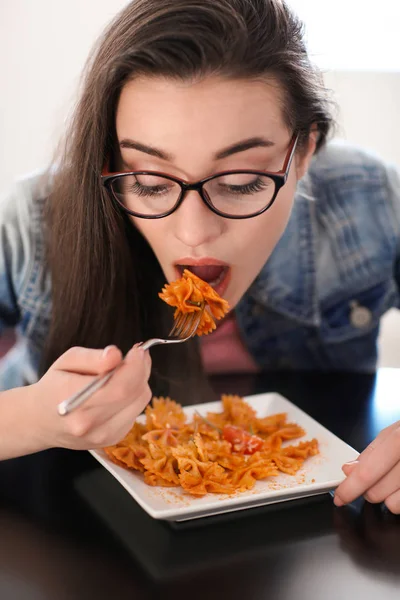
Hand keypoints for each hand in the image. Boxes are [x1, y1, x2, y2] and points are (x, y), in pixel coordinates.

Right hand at [28, 344, 151, 451]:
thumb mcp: (67, 361)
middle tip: (137, 356)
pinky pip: (135, 413)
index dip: (136, 367)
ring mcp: (101, 435)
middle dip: (141, 370)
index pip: (118, 387)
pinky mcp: (111, 440)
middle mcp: (88, 423)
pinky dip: (134, 398)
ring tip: (126, 372)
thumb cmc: (55, 385)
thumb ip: (92, 357)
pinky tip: (120, 391)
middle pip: (133, 394)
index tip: (139, 350)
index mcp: (72, 399)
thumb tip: (116, 355)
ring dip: (140, 383)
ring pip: (139, 402)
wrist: (41, 420)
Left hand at [334, 421, 399, 513]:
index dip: (349, 488)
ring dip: (389, 497)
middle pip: (377, 491)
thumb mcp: (396, 432)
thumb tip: (349, 470)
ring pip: (393, 505)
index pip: (368, 471)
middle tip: (378, 478)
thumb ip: (372, 452)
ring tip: (396, 480)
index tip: (339, 497)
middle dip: (369, 490)